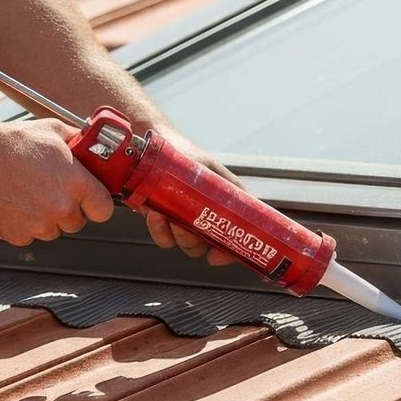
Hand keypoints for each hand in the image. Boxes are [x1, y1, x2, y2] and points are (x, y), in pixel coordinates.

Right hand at [0, 119, 114, 245]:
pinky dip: (21, 224)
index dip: (96, 204)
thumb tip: (89, 144)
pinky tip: (11, 202)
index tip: (89, 200)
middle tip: (49, 191)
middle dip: (67, 210)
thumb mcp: (52, 131)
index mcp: (76, 184)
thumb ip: (77, 142)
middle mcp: (60, 208)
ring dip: (43, 218)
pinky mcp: (16, 235)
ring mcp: (38, 225)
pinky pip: (27, 236)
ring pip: (51, 231)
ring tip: (26, 194)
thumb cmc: (11, 141)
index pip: (104, 209)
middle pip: (76, 223)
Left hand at [144, 129, 239, 267]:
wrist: (152, 144)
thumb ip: (228, 185)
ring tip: (164, 216)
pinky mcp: (162, 220)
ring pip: (184, 244)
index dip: (227, 253)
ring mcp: (182, 220)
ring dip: (175, 235)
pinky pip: (164, 237)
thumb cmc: (184, 153)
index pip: (232, 237)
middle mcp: (204, 217)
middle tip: (183, 227)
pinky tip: (154, 214)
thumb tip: (248, 202)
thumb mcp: (209, 167)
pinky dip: (158, 230)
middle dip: (193, 242)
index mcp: (222, 207)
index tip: (216, 256)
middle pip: (205, 246)